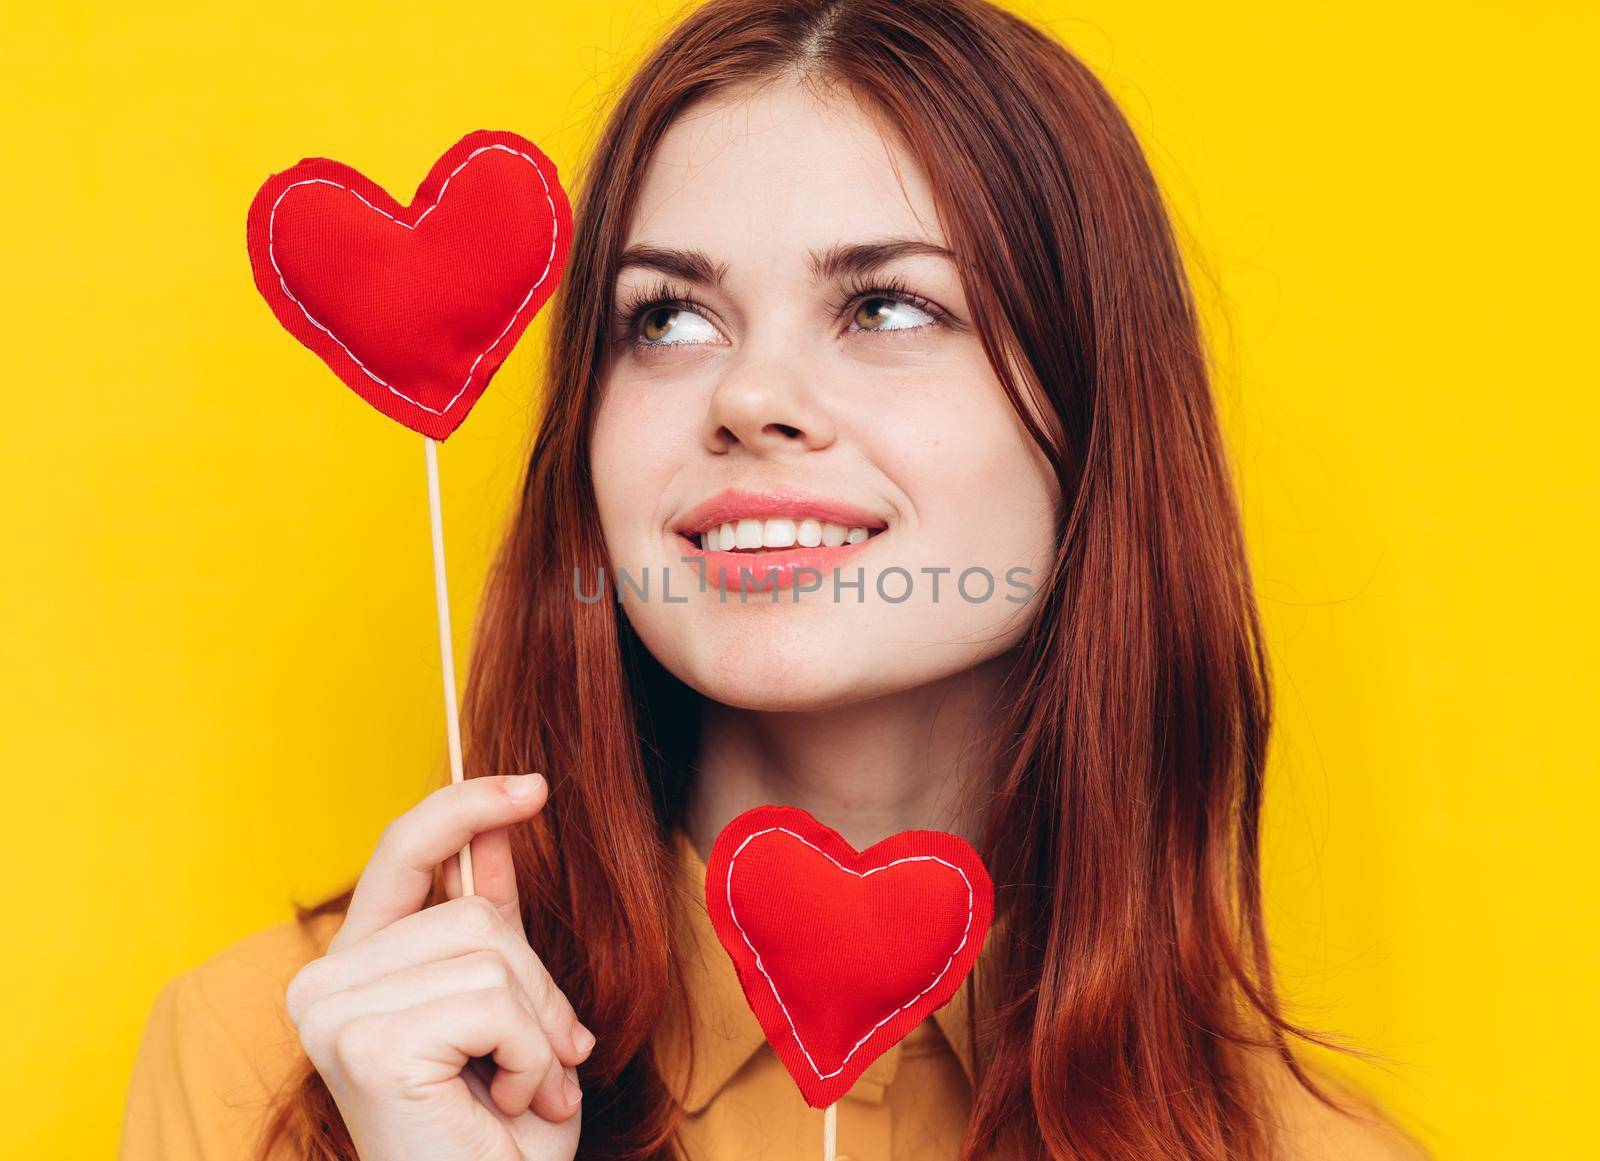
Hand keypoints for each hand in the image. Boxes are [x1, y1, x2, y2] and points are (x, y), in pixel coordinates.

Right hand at [285, 774, 588, 1159]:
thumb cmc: (494, 1131)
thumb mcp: (506, 1008)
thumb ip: (491, 921)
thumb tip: (497, 830)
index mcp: (354, 968)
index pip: (403, 851)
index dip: (466, 806)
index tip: (533, 786)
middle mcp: (324, 983)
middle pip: (473, 912)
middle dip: (537, 985)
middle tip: (548, 1059)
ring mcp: (335, 1011)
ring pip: (489, 951)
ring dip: (537, 1028)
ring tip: (519, 1089)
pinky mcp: (366, 1043)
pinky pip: (492, 1001)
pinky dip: (529, 1056)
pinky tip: (504, 1104)